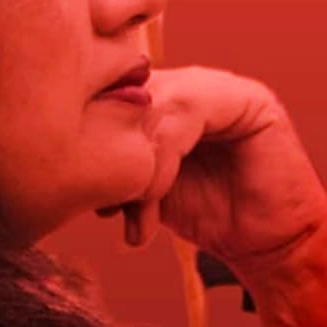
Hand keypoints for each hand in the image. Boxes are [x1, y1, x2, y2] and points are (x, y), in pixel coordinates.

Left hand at [97, 66, 326, 285]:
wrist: (264, 245)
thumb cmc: (203, 214)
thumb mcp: (143, 184)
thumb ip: (113, 159)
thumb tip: (62, 154)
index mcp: (161, 95)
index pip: (110, 91)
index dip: (90, 132)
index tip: (80, 186)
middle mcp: (188, 82)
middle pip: (129, 95)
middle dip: (113, 153)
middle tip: (109, 205)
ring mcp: (220, 85)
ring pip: (154, 104)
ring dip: (138, 164)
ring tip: (135, 213)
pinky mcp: (250, 99)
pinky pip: (186, 113)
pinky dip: (162, 159)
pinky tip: (158, 200)